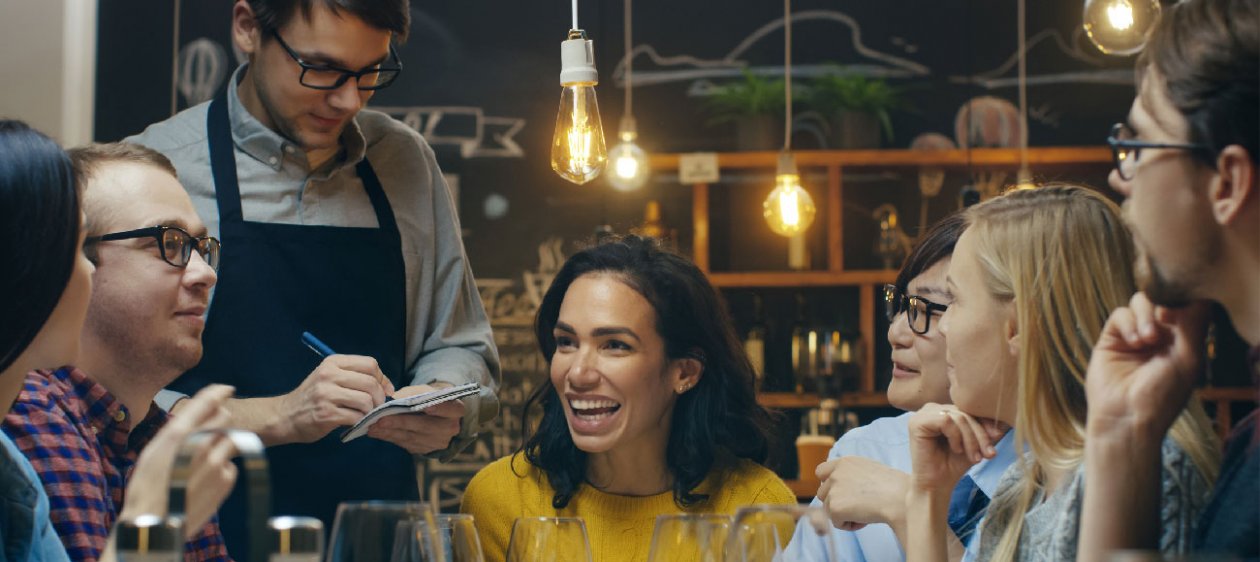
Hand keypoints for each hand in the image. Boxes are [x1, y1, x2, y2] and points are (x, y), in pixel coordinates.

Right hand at [122, 385, 236, 538]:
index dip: (219, 392)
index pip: (206, 402)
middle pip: (224, 418)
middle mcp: (200, 444)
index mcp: (177, 434)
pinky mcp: (226, 480)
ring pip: (229, 440)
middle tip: (208, 434)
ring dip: (219, 446)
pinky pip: (230, 465)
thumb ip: (177, 432)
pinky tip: (203, 482)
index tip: (227, 389)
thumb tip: (194, 418)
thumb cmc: (146, 488)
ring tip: (200, 464)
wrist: (154, 524)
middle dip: (219, 421)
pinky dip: (221, 469)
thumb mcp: (153, 452)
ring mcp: (216, 462)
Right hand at [278, 355, 393, 442]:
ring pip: (366, 400)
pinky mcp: (326, 414)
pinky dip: (361, 422)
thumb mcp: (329, 378)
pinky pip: (356, 417)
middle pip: (370, 382)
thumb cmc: (313, 397)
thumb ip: (354, 377)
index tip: (385, 390)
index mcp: (332, 362)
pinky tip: (355, 422)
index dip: (382, 378)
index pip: (370, 364)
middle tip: (376, 407)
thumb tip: (387, 386)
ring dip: (370, 411)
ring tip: (364, 415)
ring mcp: (326, 394)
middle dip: (380, 397)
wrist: (285, 416)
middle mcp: (328, 375)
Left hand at [367, 384, 464, 454]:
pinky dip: (390, 437)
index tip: (426, 406)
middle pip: (424, 426)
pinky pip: (406, 444)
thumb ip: (414, 393)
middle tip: (380, 420)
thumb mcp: (427, 390)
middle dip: (400, 423)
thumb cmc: (430, 397)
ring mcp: (438, 442)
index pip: (449, 408)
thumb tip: (395, 399)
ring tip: (372, 427)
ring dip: (390, 432)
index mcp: (456, 409)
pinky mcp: (425, 450)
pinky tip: (377, 432)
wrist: (437, 414)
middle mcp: (450, 428)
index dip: (439, 408)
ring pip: (412, 437)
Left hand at [815, 456, 908, 531]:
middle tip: (857, 507)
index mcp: (844, 462)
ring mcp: (833, 489)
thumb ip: (851, 474)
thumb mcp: (868, 470)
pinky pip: (836, 522)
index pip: (821, 472)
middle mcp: (835, 473)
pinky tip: (865, 520)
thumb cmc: (893, 486)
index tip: (842, 493)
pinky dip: (849, 525)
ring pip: (828, 509)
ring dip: (843, 514)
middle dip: (836, 502)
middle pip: (822, 493)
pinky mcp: (834, 507)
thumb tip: (842, 488)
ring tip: (864, 513)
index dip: (829, 484)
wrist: (900, 498)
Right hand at [907, 403, 1003, 494]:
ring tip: (974, 457)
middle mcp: (932, 408)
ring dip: (971, 439)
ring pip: (958, 416)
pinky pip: (946, 421)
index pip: (969, 409)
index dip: (985, 422)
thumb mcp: (976, 444)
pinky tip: (956, 449)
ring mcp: (922, 414)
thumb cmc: (954, 465)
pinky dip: (956, 437)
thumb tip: (1007, 420)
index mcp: (944, 410)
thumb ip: (988, 431)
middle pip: (964, 412)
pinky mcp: (917, 422)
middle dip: (980, 434)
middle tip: (988, 454)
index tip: (997, 438)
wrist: (937, 485)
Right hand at [1085, 293, 1207, 444]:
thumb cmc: (1163, 395)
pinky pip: (1120, 314)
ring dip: (1145, 315)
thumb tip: (1188, 295)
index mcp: (1184, 340)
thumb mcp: (1188, 359)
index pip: (1186, 304)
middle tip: (1165, 320)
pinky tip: (1133, 343)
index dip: (1183, 299)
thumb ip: (1192, 325)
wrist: (1127, 416)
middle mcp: (1160, 334)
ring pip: (1140, 301)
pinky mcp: (1111, 338)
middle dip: (1163, 305)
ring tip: (1147, 340)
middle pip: (1162, 297)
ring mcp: (1135, 335)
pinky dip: (1128, 324)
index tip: (1178, 313)